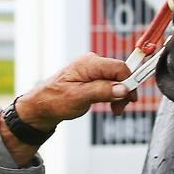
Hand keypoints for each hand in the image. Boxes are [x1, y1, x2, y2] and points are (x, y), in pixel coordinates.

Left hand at [15, 53, 134, 131]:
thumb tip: (122, 88)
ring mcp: (92, 70)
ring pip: (116, 80)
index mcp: (89, 63)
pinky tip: (109, 104)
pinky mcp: (92, 78)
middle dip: (124, 91)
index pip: (119, 67)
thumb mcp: (79, 97)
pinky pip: (110, 83)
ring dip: (119, 95)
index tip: (131, 98)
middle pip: (120, 73)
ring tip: (114, 109)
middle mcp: (92, 63)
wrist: (42, 106)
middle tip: (119, 108)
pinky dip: (113, 94)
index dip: (129, 82)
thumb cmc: (54, 100)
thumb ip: (101, 91)